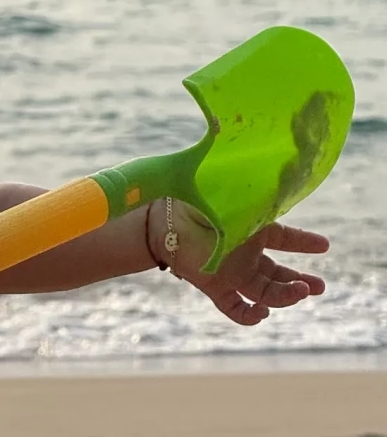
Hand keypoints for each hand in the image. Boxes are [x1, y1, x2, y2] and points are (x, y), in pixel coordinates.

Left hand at [148, 198, 328, 325]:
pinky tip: (264, 312)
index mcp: (251, 228)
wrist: (165, 217)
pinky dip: (250, 316)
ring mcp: (231, 271)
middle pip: (277, 273)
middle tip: (320, 286)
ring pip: (264, 292)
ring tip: (303, 291)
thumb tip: (284, 174)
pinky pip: (235, 309)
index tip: (324, 245)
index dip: (304, 242)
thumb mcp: (235, 194)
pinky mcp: (214, 285)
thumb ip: (258, 194)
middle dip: (300, 280)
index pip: (284, 238)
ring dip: (285, 296)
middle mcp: (244, 253)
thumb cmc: (200, 197)